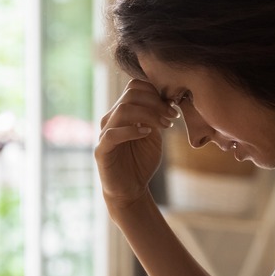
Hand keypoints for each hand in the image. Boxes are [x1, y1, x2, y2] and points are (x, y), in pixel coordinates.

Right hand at [95, 79, 178, 209]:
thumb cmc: (142, 160)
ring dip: (149, 114)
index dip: (155, 92)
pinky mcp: (101, 150)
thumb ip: (157, 116)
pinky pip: (113, 134)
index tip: (173, 107)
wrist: (131, 189)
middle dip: (156, 102)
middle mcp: (112, 119)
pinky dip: (132, 130)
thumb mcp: (154, 134)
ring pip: (123, 110)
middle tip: (172, 116)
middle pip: (131, 94)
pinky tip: (147, 133)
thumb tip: (169, 98)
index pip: (135, 87)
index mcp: (123, 112)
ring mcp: (105, 133)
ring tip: (165, 125)